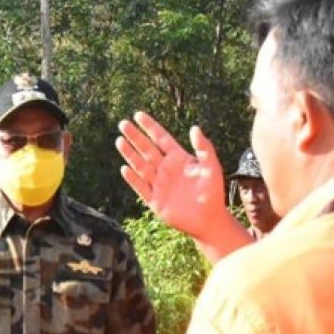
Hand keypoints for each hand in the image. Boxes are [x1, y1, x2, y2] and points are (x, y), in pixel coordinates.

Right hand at [116, 112, 230, 238]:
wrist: (209, 219)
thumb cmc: (213, 192)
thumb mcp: (212, 167)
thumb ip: (204, 148)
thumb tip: (194, 128)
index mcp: (178, 158)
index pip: (161, 138)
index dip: (150, 126)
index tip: (138, 115)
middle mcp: (165, 169)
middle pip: (147, 149)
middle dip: (135, 137)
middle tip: (123, 124)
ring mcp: (158, 184)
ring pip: (140, 166)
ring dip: (130, 154)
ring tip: (119, 141)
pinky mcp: (154, 201)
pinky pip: (141, 187)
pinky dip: (133, 179)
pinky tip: (125, 168)